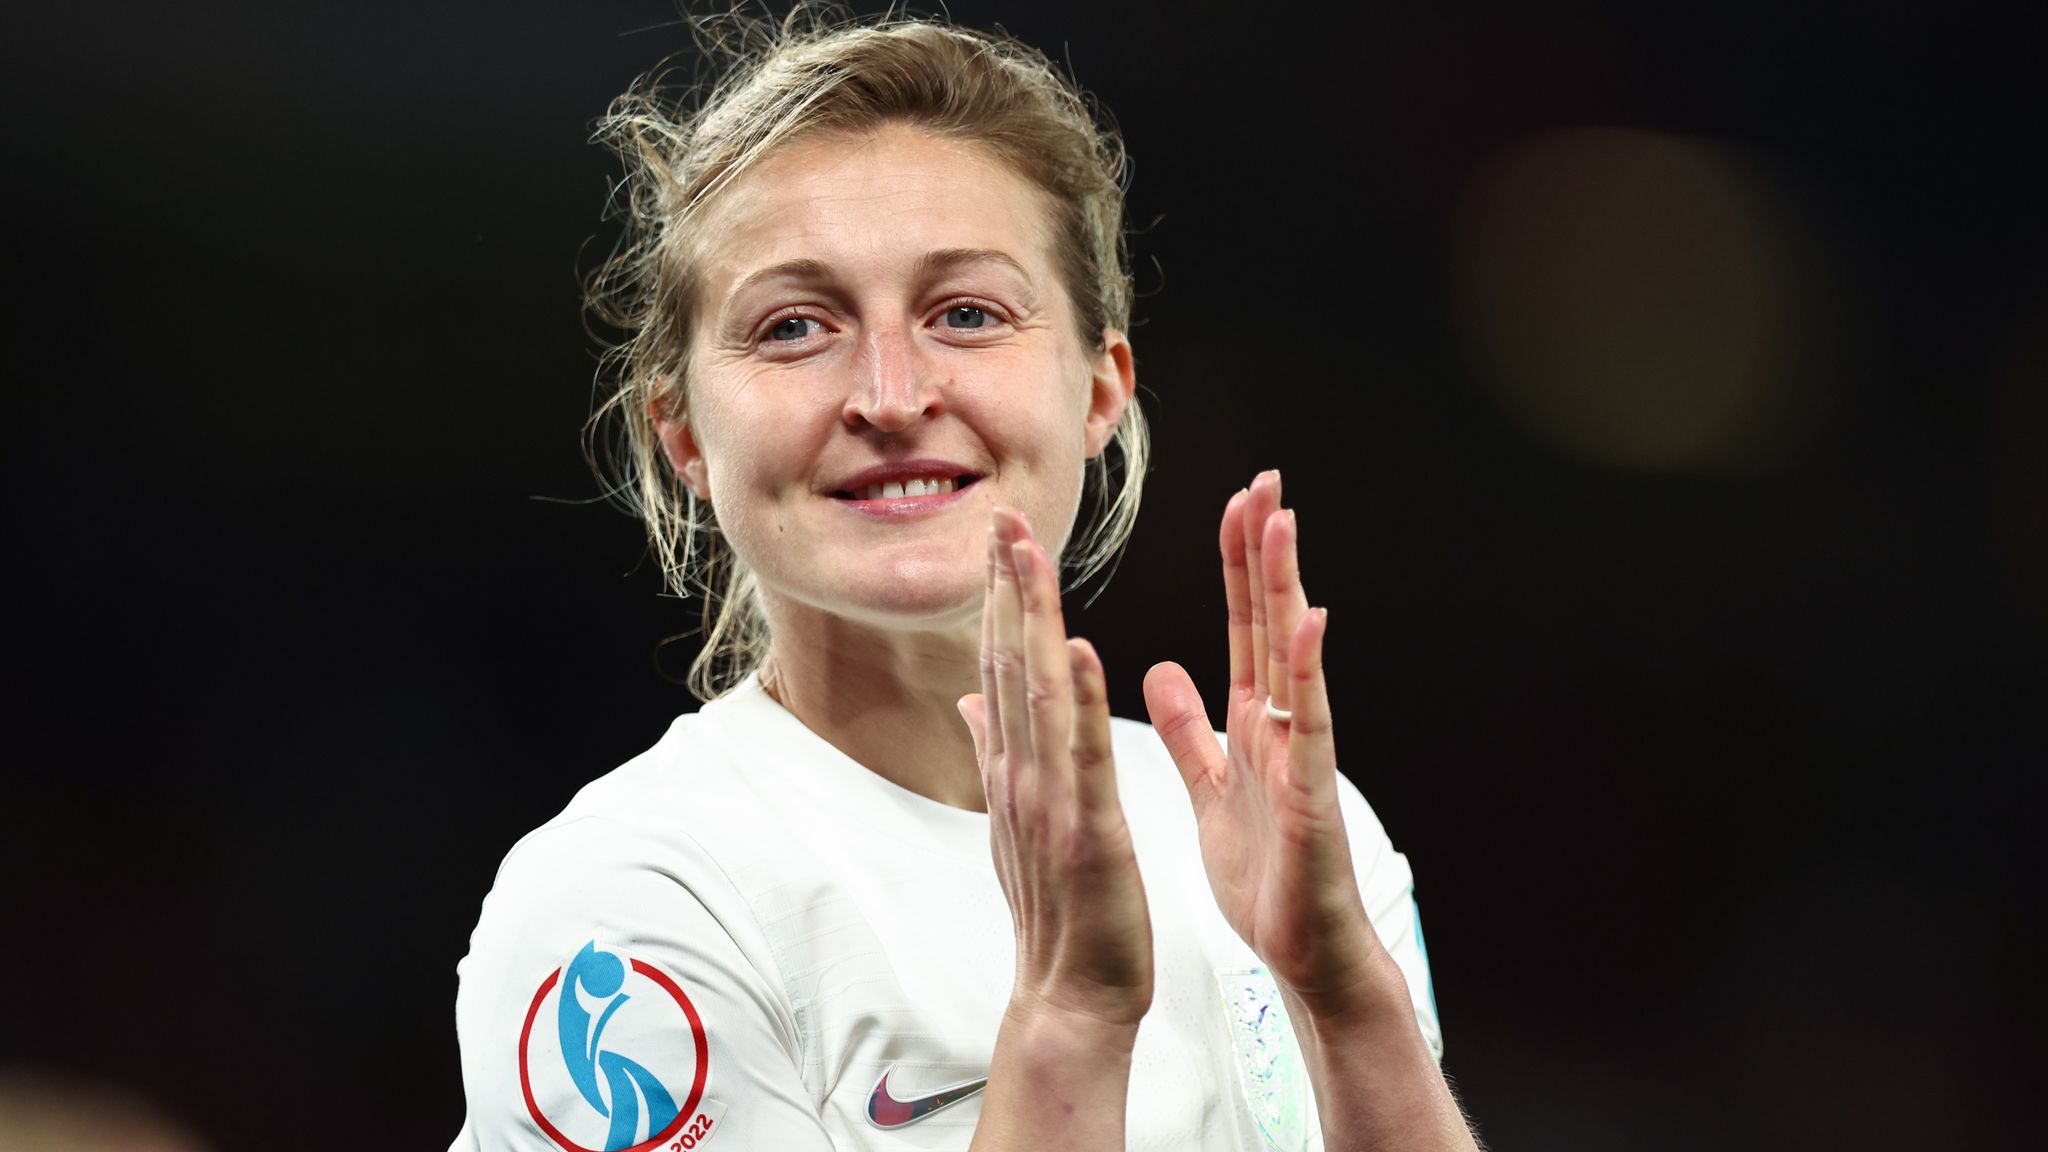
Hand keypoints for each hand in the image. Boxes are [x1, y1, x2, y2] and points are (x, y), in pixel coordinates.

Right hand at [958, 507, 1154, 1028]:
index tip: (1001, 533)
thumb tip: (969, 698)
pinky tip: (1084, 650)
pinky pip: (1085, 757)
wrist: (1071, 996)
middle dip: (1007, 587)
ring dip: (1035, 620)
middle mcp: (1022, 774)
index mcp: (1017, 769)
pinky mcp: (1088, 830)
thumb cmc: (1059, 911)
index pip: (1005, 665)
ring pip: (1040, 694)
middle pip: (1011, 663)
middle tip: (1000, 513)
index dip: (1003, 597)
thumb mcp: (1020, 821)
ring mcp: (1050, 800)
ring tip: (1029, 554)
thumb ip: (996, 753)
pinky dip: (1083, 702)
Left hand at [1143, 471, 1388, 1016]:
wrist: (1300, 948)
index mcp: (1253, 721)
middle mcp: (1282, 723)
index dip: (1237, 565)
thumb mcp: (1211, 786)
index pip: (1243, 626)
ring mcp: (1301, 752)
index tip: (1237, 503)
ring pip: (1293, 654)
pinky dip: (1310, 670)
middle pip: (1270, 621)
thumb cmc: (1265, 875)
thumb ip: (1190, 728)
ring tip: (1282, 521)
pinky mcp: (1311, 791)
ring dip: (1287, 586)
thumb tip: (1161, 668)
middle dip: (1265, 551)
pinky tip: (1310, 620)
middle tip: (1264, 479)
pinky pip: (1310, 722)